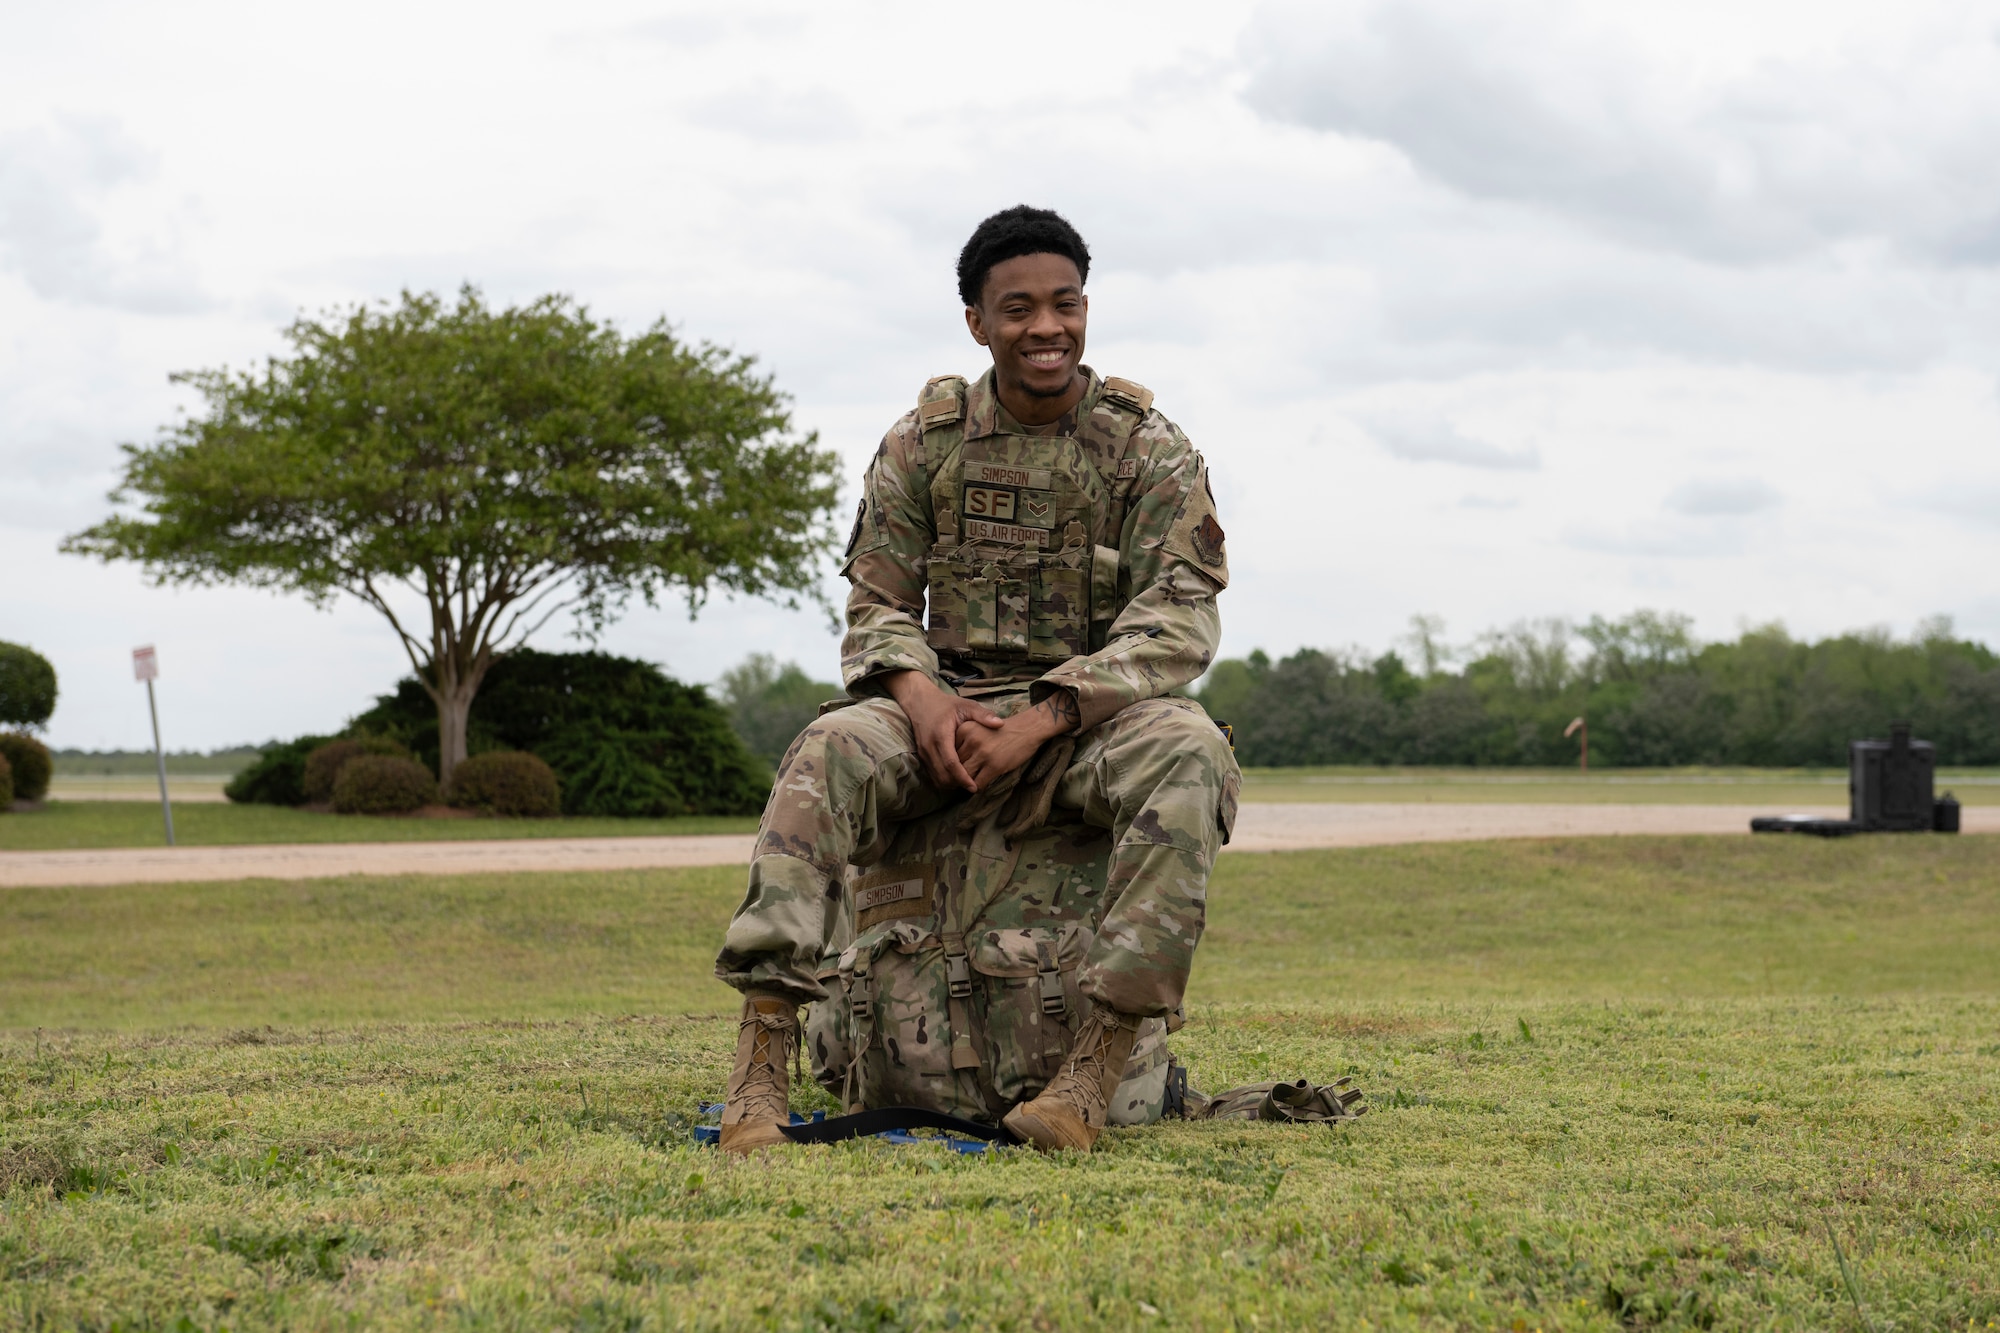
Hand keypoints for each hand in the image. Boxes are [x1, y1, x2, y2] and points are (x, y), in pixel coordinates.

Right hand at [883, 671, 1002, 790]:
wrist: (921, 702)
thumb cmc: (946, 705)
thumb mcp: (966, 706)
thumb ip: (982, 715)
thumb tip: (1000, 724)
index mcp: (941, 735)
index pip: (951, 763)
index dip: (962, 777)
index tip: (974, 787)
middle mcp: (929, 747)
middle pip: (942, 775)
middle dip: (958, 784)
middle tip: (974, 786)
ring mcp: (923, 753)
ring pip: (936, 778)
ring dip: (951, 784)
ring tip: (966, 783)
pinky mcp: (922, 756)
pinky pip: (932, 774)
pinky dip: (944, 779)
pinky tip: (956, 778)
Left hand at [955, 692, 1078, 790]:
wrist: (1027, 729)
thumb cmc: (1002, 730)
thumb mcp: (979, 726)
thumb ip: (964, 741)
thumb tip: (950, 763)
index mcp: (965, 729)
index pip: (949, 751)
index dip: (951, 761)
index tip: (956, 766)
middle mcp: (971, 740)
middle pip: (955, 764)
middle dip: (957, 773)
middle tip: (960, 779)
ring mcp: (983, 753)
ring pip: (964, 776)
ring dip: (966, 782)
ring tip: (969, 783)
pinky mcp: (994, 766)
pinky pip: (978, 783)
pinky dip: (978, 787)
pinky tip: (982, 783)